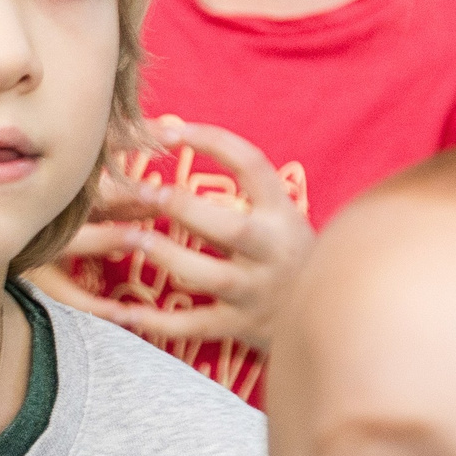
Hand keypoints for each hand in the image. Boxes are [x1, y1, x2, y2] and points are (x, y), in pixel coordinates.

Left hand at [34, 117, 313, 350]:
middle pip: (233, 229)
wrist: (333, 315)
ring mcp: (256, 291)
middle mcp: (272, 251)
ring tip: (128, 237)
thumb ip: (241, 190)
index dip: (212, 142)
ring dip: (168, 257)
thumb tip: (178, 134)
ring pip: (212, 277)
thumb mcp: (279, 216)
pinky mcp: (241, 326)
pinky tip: (121, 312)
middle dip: (185, 208)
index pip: (252, 166)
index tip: (169, 129)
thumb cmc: (287, 254)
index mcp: (281, 213)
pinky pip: (195, 326)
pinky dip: (157, 322)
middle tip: (142, 190)